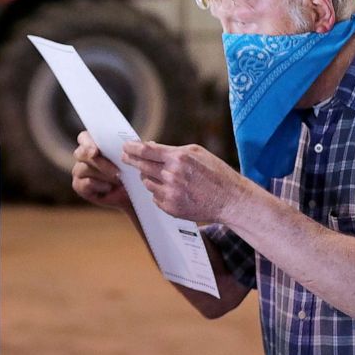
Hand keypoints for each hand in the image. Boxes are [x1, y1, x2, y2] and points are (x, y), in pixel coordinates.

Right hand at [71, 131, 131, 211]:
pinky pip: (84, 184)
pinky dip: (98, 186)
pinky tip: (109, 188)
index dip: (88, 143)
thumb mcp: (133, 158)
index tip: (96, 151)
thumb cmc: (131, 170)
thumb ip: (130, 149)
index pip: (84, 138)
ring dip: (103, 175)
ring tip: (118, 181)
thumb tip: (135, 144)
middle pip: (82, 153)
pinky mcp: (79, 185)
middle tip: (117, 172)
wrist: (132, 192)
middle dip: (100, 163)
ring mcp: (79, 170)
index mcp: (93, 142)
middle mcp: (83, 155)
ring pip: (83, 169)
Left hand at [122, 140, 241, 222]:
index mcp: (179, 158)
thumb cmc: (215, 173)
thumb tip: (150, 146)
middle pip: (142, 166)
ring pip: (147, 183)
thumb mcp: (196, 153)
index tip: (125, 147)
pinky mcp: (171, 208)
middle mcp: (173, 175)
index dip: (132, 148)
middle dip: (131, 160)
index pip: (146, 151)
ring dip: (149, 177)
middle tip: (125, 157)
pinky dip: (159, 192)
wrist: (229, 199)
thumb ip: (172, 150)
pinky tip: (173, 190)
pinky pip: (155, 197)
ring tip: (163, 176)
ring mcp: (171, 193)